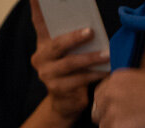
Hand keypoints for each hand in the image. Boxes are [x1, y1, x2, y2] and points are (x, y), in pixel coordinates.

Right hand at [29, 0, 109, 121]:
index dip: (38, 8)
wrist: (66, 101)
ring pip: (69, 64)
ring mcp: (47, 75)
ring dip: (90, 58)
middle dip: (74, 37)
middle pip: (57, 45)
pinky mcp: (56, 90)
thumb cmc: (74, 69)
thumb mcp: (73, 50)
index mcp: (44, 44)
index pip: (40, 22)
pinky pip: (78, 80)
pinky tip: (106, 70)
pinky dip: (94, 74)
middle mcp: (41, 58)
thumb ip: (76, 38)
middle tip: (91, 32)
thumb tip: (92, 25)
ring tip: (107, 54)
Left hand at [90, 69, 144, 127]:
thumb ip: (122, 91)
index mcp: (117, 78)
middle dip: (109, 123)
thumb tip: (108, 109)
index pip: (98, 97)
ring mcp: (113, 111)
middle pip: (97, 115)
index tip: (120, 115)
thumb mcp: (142, 82)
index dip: (108, 109)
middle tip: (127, 126)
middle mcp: (111, 92)